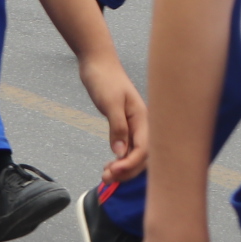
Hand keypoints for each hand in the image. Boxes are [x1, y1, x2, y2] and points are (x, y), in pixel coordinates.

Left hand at [78, 48, 147, 183]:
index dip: (130, 164)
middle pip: (142, 156)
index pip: (143, 150)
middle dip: (127, 170)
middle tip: (107, 180)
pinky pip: (127, 146)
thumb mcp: (110, 103)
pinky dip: (119, 158)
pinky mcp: (124, 123)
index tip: (114, 172)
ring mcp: (133, 124)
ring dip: (122, 167)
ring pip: (134, 153)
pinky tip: (110, 165)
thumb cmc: (104, 78)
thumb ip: (117, 127)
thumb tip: (120, 153)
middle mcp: (142, 123)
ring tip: (106, 177)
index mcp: (143, 118)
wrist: (97, 62)